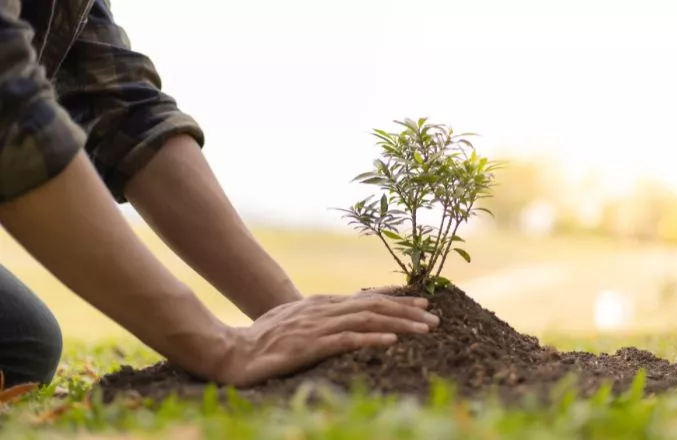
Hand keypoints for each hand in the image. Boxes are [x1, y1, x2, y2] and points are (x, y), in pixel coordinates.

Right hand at [211, 289, 438, 386]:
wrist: (232, 351)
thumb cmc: (263, 339)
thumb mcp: (295, 321)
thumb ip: (321, 317)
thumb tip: (345, 318)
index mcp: (321, 304)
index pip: (366, 299)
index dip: (397, 300)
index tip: (423, 303)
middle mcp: (323, 310)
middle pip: (373, 306)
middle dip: (407, 311)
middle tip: (435, 317)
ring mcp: (316, 327)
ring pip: (366, 319)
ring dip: (399, 323)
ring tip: (425, 329)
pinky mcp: (308, 347)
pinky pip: (345, 340)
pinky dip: (370, 338)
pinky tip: (391, 341)